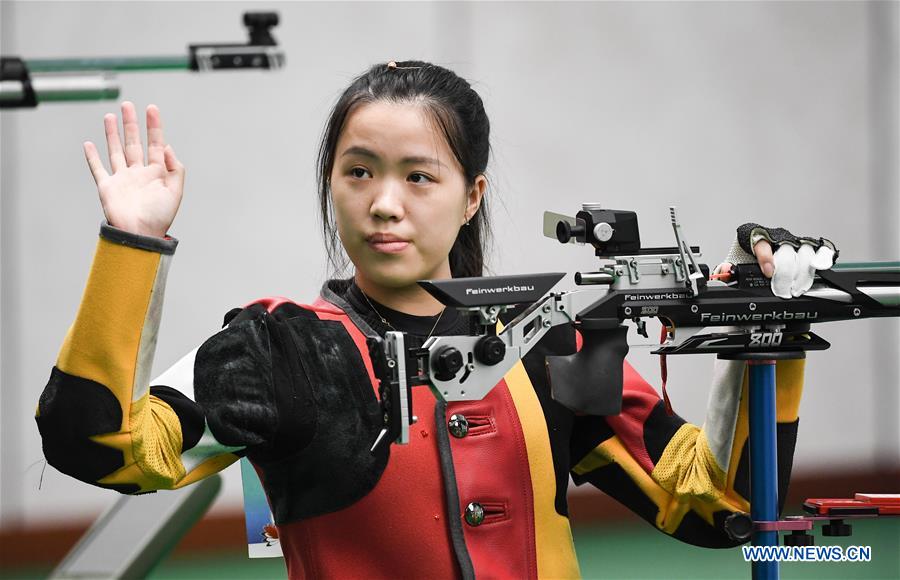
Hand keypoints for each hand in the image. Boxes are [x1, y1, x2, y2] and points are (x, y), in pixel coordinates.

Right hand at [83, 101, 184, 237]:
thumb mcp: (175, 192)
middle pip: (134, 142)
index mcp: (156, 173)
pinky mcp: (107, 187)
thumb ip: (175, 169)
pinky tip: (89, 144)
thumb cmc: (160, 216)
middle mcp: (138, 173)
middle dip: (131, 124)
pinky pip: (98, 169)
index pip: (155, 143)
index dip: (154, 126)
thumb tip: (167, 147)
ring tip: (110, 116)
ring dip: (113, 134)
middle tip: (128, 105)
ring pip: (116, 151)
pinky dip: (92, 156)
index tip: (151, 108)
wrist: (140, 234)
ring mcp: (122, 179)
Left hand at [716, 240, 835, 298]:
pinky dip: (822, 257)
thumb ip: (727, 269)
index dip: (766, 257)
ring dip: (801, 273)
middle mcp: (777, 237)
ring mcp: (794, 242)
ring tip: (796, 289)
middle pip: (786, 251)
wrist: (760, 257)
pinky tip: (820, 267)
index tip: (768, 272)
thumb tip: (723, 271)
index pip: (762, 242)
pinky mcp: (808, 248)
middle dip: (784, 273)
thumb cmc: (749, 260)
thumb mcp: (735, 265)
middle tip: (782, 290)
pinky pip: (819, 249)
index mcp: (756, 237)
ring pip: (803, 252)